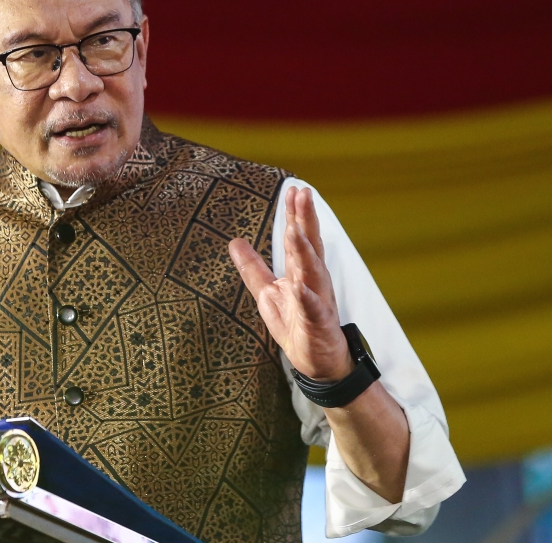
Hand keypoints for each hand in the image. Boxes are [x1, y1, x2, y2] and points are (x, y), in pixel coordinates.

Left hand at [229, 186, 352, 381]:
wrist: (317, 361)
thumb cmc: (295, 324)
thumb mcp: (267, 292)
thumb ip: (253, 267)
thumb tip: (234, 241)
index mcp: (302, 272)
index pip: (299, 237)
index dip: (295, 214)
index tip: (293, 190)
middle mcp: (313, 281)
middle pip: (309, 245)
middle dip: (305, 220)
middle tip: (302, 194)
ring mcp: (316, 300)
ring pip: (312, 272)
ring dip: (304, 251)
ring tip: (295, 232)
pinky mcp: (316, 323)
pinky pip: (311, 309)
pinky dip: (306, 298)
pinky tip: (299, 287)